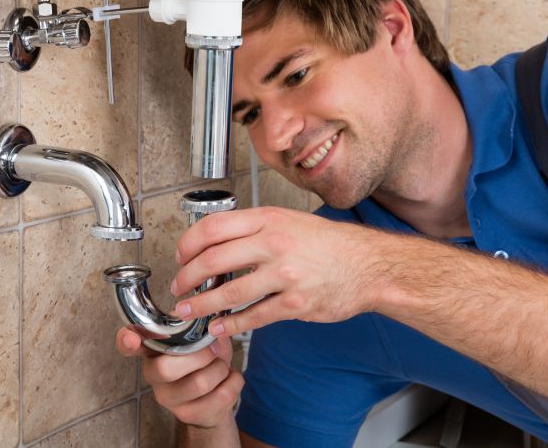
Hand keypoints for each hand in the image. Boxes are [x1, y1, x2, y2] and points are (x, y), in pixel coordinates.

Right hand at [115, 327, 243, 427]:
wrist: (217, 392)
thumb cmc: (205, 356)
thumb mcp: (200, 333)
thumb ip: (198, 323)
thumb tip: (207, 322)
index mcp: (153, 348)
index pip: (127, 344)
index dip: (126, 341)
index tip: (131, 338)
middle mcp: (153, 373)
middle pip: (167, 368)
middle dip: (201, 355)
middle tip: (213, 351)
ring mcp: (167, 397)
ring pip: (199, 382)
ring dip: (221, 369)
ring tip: (221, 366)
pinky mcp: (187, 414)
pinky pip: (220, 396)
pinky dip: (234, 382)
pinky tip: (230, 379)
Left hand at [172, 207, 385, 336]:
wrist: (368, 265)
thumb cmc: (327, 243)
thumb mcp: (288, 221)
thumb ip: (253, 229)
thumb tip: (214, 242)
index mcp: (268, 220)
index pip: (212, 227)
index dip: (187, 244)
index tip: (179, 256)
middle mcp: (274, 244)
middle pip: (213, 260)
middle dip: (187, 278)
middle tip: (178, 287)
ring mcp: (285, 275)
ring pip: (229, 293)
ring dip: (201, 305)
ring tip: (188, 310)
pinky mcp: (295, 303)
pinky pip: (254, 317)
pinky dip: (231, 325)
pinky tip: (219, 328)